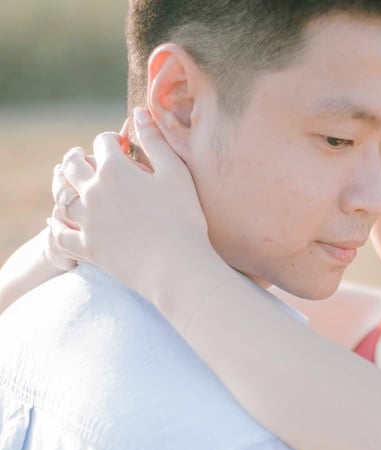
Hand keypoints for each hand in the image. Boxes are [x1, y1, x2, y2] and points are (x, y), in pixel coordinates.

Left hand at [47, 108, 228, 310]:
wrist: (176, 266)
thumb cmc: (183, 219)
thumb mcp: (176, 174)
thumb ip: (156, 142)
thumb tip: (139, 112)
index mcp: (115, 169)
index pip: (103, 143)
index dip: (110, 140)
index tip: (117, 144)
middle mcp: (94, 191)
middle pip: (73, 165)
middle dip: (77, 157)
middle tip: (81, 156)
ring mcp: (88, 221)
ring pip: (62, 196)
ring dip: (61, 185)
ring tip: (65, 182)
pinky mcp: (88, 247)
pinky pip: (61, 235)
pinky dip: (57, 226)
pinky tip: (56, 221)